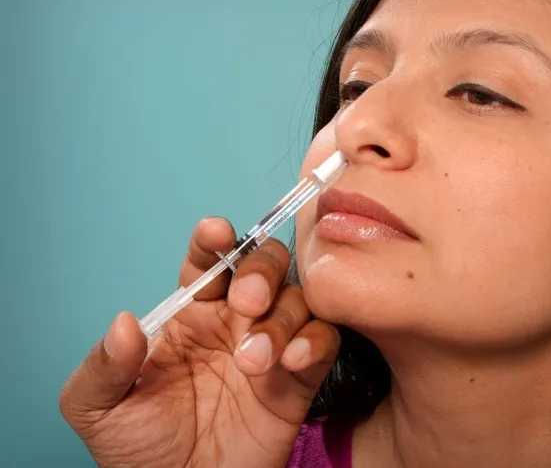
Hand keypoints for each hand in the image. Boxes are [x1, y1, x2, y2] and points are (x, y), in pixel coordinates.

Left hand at [59, 218, 339, 467]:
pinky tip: (291, 360)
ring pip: (297, 299)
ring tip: (253, 360)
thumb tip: (123, 323)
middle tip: (247, 301)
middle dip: (261, 269)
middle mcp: (236, 321)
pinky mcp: (299, 377)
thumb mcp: (98, 410)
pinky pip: (323, 341)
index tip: (216, 233)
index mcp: (191, 315)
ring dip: (282, 318)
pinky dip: (314, 341)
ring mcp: (271, 346)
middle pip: (264, 265)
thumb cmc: (141, 451)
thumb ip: (103, 367)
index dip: (214, 239)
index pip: (208, 261)